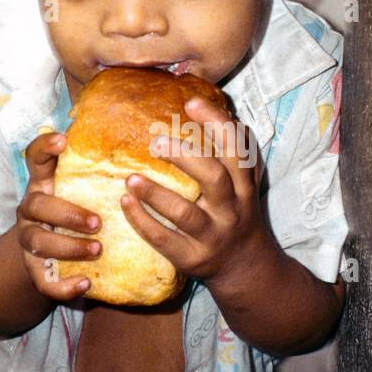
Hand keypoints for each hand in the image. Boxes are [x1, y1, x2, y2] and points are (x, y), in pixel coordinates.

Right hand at [15, 130, 101, 300]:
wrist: (53, 256)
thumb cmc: (81, 212)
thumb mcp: (86, 190)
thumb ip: (102, 174)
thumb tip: (151, 148)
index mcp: (45, 183)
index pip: (35, 158)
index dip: (44, 147)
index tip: (64, 140)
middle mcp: (32, 208)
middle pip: (36, 204)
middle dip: (67, 213)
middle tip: (98, 222)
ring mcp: (30, 238)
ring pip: (38, 241)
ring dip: (68, 247)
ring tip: (98, 250)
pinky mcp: (35, 270)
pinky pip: (43, 280)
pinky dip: (63, 285)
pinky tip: (85, 284)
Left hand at [120, 97, 273, 284]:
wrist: (247, 268)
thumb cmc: (238, 215)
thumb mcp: (246, 185)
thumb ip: (234, 154)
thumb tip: (212, 110)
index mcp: (245, 186)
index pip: (238, 150)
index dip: (217, 124)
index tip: (192, 103)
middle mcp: (232, 210)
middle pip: (214, 178)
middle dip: (185, 157)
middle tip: (156, 141)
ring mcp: (212, 236)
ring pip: (186, 214)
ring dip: (156, 194)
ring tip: (130, 178)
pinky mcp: (192, 258)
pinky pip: (165, 240)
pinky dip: (143, 222)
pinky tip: (125, 204)